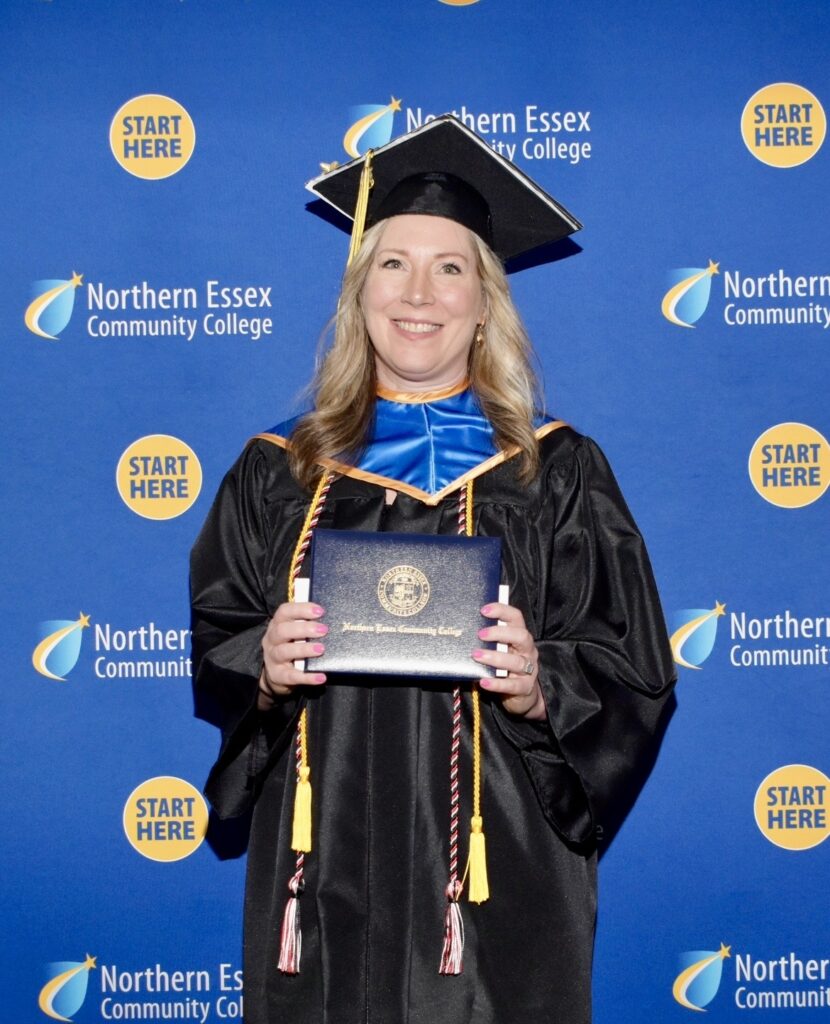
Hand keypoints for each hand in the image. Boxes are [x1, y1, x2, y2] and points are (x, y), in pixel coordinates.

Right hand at [258, 602, 327, 708]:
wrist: (277, 674)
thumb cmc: (292, 646)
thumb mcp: (295, 633)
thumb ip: (307, 624)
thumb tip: (332, 617)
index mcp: (277, 624)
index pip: (284, 612)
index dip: (301, 609)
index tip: (320, 611)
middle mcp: (271, 640)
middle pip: (282, 631)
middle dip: (304, 629)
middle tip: (324, 630)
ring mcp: (272, 658)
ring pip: (284, 652)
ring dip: (304, 649)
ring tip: (321, 649)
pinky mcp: (277, 676)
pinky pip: (291, 676)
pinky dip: (307, 677)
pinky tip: (321, 677)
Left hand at [471, 602, 545, 720]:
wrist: (523, 696)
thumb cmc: (506, 667)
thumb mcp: (501, 650)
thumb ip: (490, 640)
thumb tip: (464, 629)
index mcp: (521, 637)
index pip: (516, 618)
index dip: (502, 611)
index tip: (484, 610)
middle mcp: (528, 651)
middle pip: (521, 636)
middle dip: (500, 633)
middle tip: (480, 634)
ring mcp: (529, 670)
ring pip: (516, 662)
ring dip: (495, 658)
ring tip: (476, 656)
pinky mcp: (525, 688)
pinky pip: (512, 685)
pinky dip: (497, 683)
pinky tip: (483, 682)